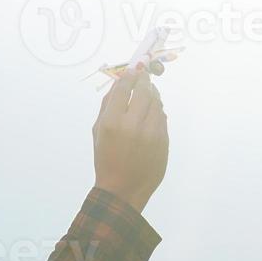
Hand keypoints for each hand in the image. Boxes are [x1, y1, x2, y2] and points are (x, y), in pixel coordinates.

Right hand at [92, 65, 168, 212]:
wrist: (123, 189)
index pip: (123, 88)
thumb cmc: (106, 160)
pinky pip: (162, 117)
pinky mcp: (163, 140)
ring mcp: (151, 133)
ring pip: (156, 102)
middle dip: (143, 80)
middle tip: (144, 75)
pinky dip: (157, 110)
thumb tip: (117, 84)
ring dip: (152, 94)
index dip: (128, 76)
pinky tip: (152, 110)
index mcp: (112, 122)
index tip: (131, 71)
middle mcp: (133, 125)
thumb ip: (106, 106)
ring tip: (149, 91)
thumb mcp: (98, 132)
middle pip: (143, 91)